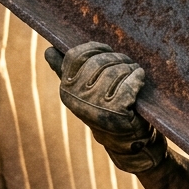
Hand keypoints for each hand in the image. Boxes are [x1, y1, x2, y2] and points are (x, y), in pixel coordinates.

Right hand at [47, 41, 165, 173]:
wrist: (122, 140)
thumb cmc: (102, 109)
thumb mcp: (80, 92)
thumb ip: (64, 72)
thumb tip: (48, 51)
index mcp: (66, 89)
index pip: (76, 55)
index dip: (94, 48)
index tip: (106, 49)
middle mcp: (78, 97)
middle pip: (99, 61)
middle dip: (116, 57)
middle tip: (126, 61)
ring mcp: (97, 105)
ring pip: (116, 70)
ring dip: (129, 67)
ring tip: (133, 70)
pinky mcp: (117, 111)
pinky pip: (130, 82)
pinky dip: (137, 76)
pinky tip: (139, 77)